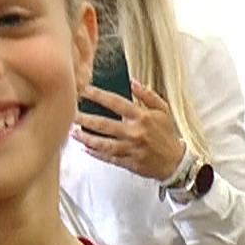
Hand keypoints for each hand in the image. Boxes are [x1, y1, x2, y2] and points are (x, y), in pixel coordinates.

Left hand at [71, 80, 186, 181]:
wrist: (174, 161)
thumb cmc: (167, 134)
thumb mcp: (162, 110)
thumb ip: (148, 95)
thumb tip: (133, 82)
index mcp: (142, 117)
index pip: (116, 103)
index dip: (98, 95)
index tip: (84, 90)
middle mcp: (134, 132)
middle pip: (103, 124)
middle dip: (84, 119)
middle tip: (70, 113)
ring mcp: (130, 149)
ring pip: (102, 143)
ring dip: (85, 138)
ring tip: (72, 133)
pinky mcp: (127, 162)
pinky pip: (108, 157)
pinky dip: (95, 153)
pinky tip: (85, 148)